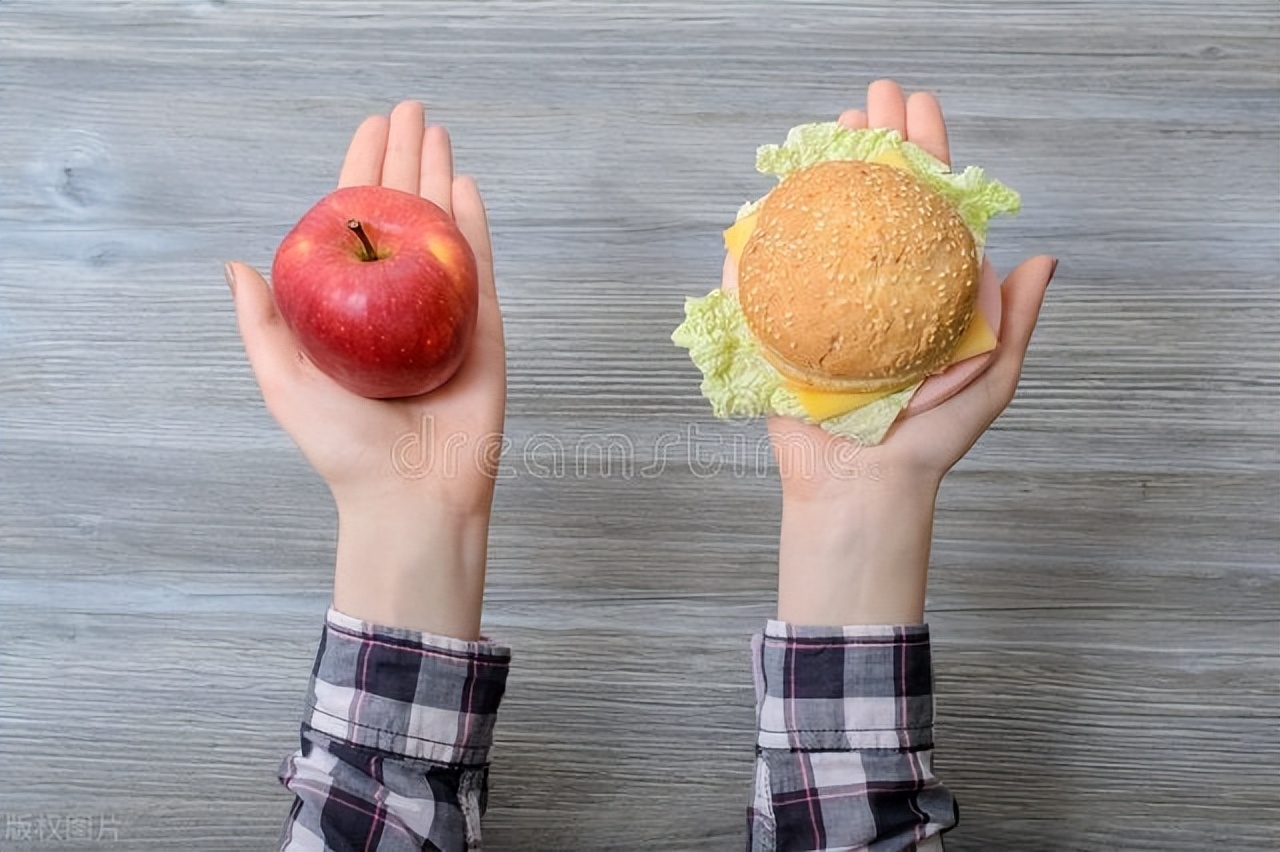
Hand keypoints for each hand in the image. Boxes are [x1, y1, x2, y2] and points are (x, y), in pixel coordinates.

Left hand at [227, 101, 502, 638]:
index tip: (365, 129)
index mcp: (355, 308)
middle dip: (404, 157)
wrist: (412, 494)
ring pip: (442, 227)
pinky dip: (475, 224)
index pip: (355, 224)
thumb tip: (237, 265)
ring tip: (435, 129)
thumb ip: (264, 324)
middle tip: (408, 109)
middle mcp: (399, 301)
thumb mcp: (284, 381)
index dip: (359, 172)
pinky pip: (480, 265)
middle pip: (402, 212)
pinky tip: (466, 184)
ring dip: (439, 175)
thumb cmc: (345, 449)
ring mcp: (445, 311)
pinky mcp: (484, 328)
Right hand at [741, 80, 1055, 624]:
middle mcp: (875, 290)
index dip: (925, 153)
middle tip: (867, 99)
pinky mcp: (782, 335)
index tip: (915, 106)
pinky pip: (764, 286)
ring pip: (820, 229)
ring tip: (819, 139)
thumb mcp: (990, 378)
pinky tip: (759, 213)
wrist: (865, 490)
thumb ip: (1013, 320)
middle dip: (871, 145)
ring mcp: (825, 308)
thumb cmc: (929, 441)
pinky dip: (755, 249)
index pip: (928, 207)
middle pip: (873, 202)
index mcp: (923, 292)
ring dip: (818, 179)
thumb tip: (1042, 257)